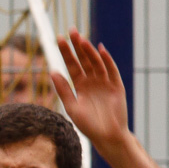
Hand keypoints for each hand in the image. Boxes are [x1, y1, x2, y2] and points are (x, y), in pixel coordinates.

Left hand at [50, 30, 130, 153]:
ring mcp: (104, 82)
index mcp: (80, 85)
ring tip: (82, 40)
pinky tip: (100, 50)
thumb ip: (63, 90)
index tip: (58, 38)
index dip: (65, 52)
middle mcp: (92, 81)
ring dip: (89, 51)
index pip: (71, 64)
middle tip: (71, 30)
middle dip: (77, 45)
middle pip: (84, 59)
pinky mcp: (116, 86)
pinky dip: (107, 60)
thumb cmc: (88, 125)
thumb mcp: (72, 107)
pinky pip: (111, 70)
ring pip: (96, 62)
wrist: (107, 136)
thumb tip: (52, 71)